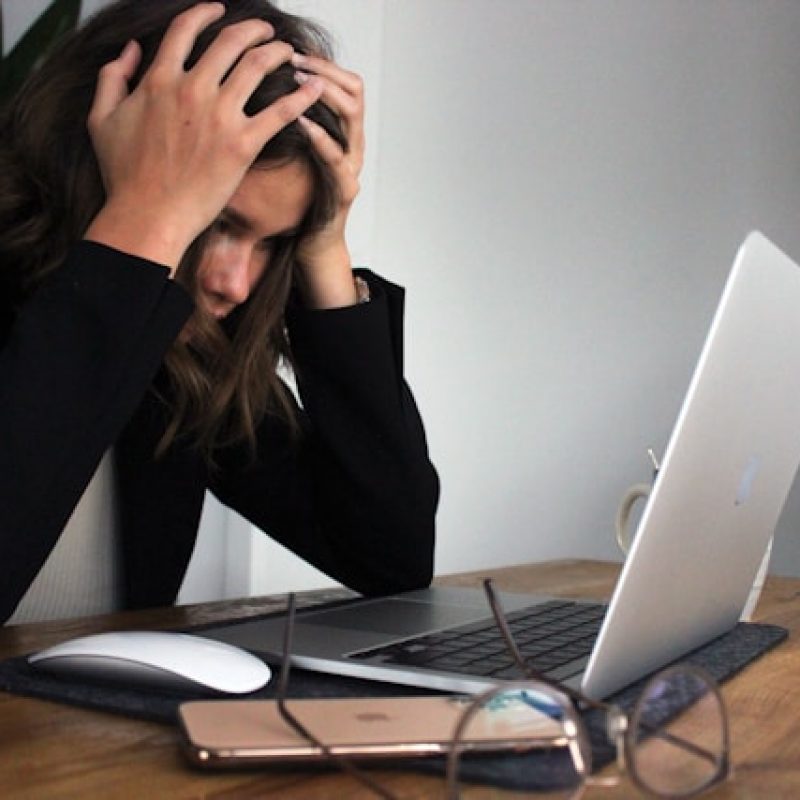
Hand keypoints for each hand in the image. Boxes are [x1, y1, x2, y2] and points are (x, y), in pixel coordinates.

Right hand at [84, 2, 323, 271]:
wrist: (148, 216)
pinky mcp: (243, 145)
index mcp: (159, 80)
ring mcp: (219, 116)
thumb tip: (130, 50)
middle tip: (266, 31)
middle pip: (230, 41)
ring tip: (289, 52)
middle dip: (253, 30)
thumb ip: (113, 77)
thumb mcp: (101, 119)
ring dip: (278, 52)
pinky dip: (301, 96)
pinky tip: (315, 87)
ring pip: (257, 66)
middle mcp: (192, 90)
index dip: (206, 13)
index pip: (186, 29)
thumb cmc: (124, 176)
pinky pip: (280, 112)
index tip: (220, 10)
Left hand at [291, 53, 364, 307]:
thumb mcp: (289, 152)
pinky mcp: (345, 190)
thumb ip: (284, 121)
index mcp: (341, 132)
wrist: (310, 243)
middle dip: (324, 70)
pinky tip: (301, 123)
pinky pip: (337, 158)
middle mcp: (352, 144)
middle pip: (354, 90)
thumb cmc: (296, 198)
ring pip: (352, 116)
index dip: (322, 62)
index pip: (344, 81)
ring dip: (325, 94)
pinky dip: (320, 138)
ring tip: (299, 83)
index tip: (292, 50)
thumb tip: (255, 87)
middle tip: (295, 60)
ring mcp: (352, 166)